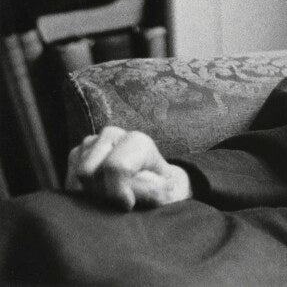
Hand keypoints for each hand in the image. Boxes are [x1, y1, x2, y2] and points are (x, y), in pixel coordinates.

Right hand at [65, 126, 192, 210]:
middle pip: (87, 171)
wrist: (152, 184)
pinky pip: (68, 178)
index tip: (128, 204)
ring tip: (109, 197)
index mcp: (137, 141)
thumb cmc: (160, 189)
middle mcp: (113, 134)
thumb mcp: (166, 193)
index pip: (115, 166)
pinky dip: (79, 191)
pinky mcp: (77, 153)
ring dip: (89, 193)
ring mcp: (92, 141)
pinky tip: (97, 194)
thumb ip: (151, 191)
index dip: (118, 193)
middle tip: (115, 202)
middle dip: (99, 193)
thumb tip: (127, 191)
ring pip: (76, 176)